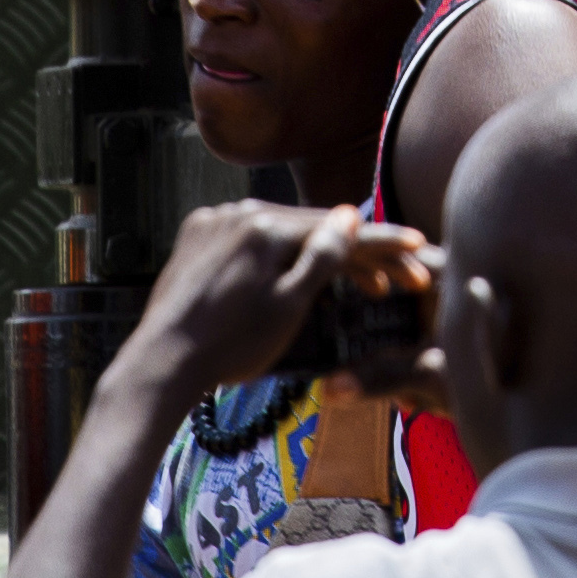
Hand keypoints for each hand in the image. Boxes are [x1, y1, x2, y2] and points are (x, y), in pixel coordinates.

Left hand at [114, 202, 432, 406]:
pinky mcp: (194, 239)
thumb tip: (348, 217)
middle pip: (306, 229)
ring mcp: (211, 223)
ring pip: (276, 234)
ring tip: (341, 284)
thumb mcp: (289, 306)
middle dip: (347, 253)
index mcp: (264, 226)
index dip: (379, 243)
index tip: (414, 245)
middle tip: (385, 280)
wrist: (162, 364)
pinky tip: (284, 276)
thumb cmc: (230, 345)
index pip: (335, 232)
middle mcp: (235, 213)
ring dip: (308, 254)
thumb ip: (323, 258)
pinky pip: (245, 240)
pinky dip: (270, 255)